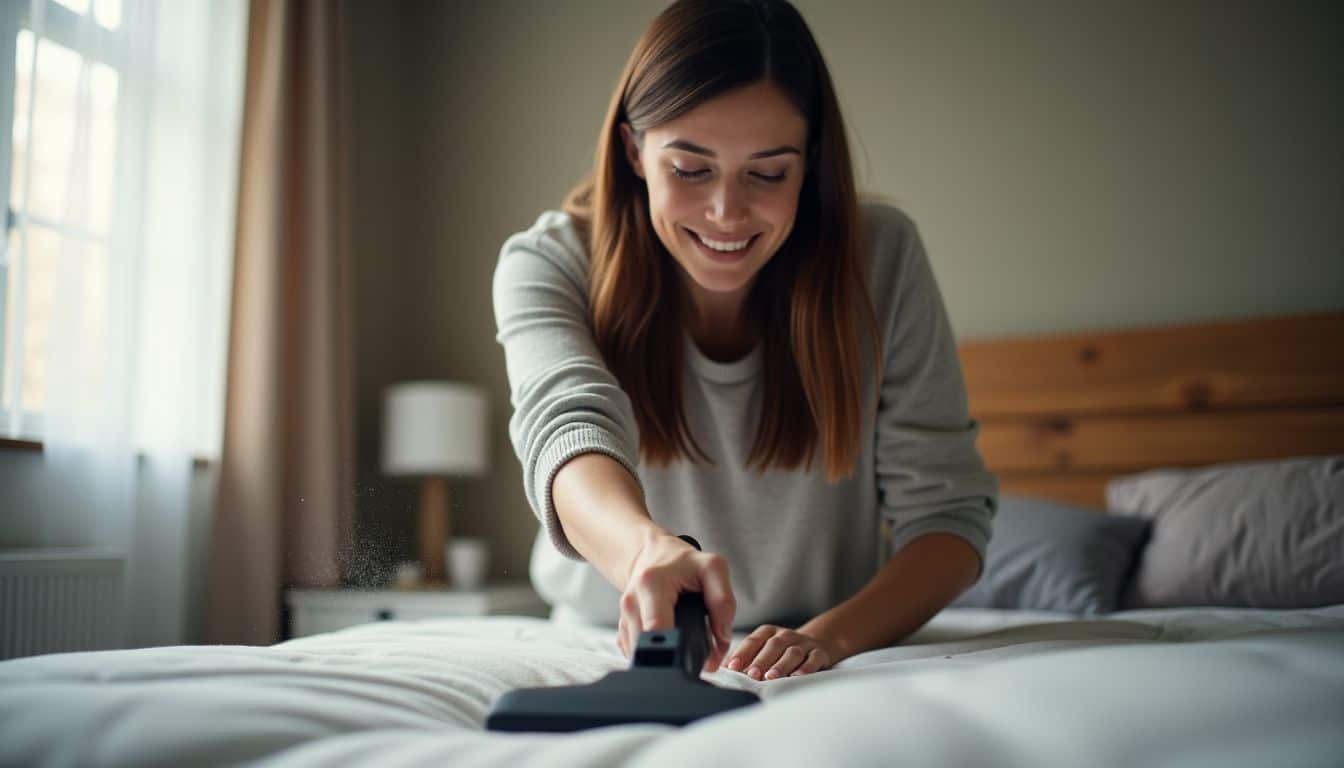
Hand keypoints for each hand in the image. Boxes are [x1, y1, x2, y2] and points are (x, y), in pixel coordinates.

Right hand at [618, 533, 735, 672]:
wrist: (652, 553)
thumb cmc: (682, 562)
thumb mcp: (712, 568)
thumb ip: (723, 601)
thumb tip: (722, 638)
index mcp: (651, 585)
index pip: (657, 630)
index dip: (677, 650)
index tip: (695, 656)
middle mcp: (631, 602)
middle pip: (647, 649)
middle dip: (674, 657)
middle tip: (696, 651)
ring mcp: (623, 616)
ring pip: (641, 655)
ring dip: (665, 657)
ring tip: (683, 643)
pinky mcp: (622, 627)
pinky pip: (635, 652)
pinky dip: (655, 653)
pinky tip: (668, 641)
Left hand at [725, 624, 836, 679]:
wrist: (819, 642)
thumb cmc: (782, 650)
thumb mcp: (764, 649)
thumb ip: (744, 658)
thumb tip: (718, 669)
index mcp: (769, 633)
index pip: (754, 640)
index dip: (743, 653)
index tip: (732, 667)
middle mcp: (786, 636)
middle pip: (773, 645)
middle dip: (761, 660)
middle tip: (751, 674)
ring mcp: (804, 644)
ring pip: (792, 652)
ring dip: (781, 665)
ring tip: (771, 678)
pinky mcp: (820, 653)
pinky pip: (814, 659)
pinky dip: (806, 667)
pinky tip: (797, 676)